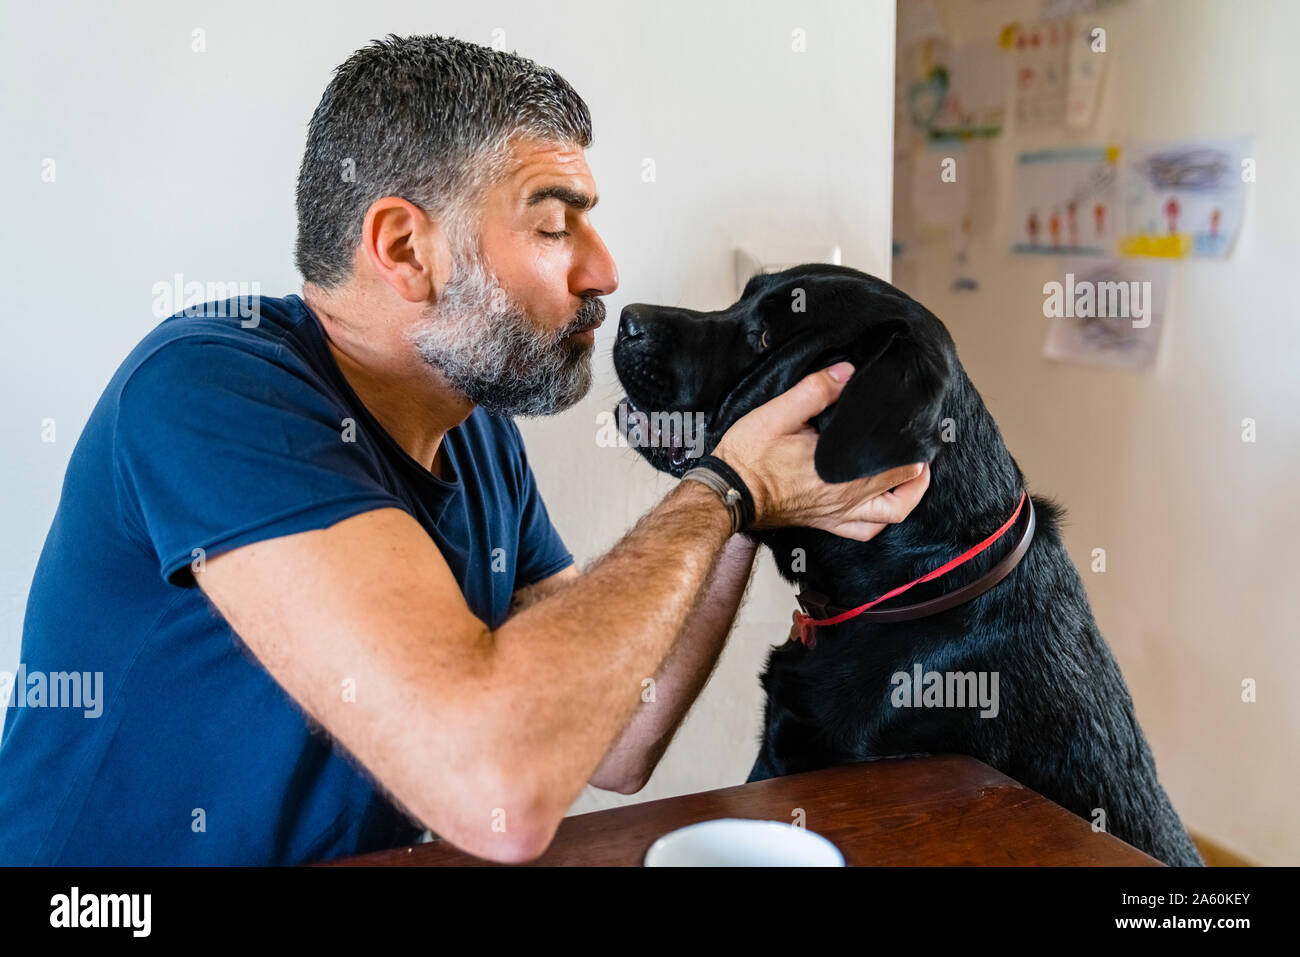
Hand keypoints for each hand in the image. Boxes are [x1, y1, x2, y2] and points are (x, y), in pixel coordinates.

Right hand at [711, 362, 930, 541]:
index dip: (910, 439)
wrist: (726, 494)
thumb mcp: (778, 413)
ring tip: (915, 474)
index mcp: (839, 468)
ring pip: (893, 512)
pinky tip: (883, 504)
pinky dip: (883, 519)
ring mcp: (838, 513)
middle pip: (902, 482)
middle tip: (919, 440)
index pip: (894, 457)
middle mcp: (846, 496)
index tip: (915, 422)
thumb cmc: (748, 457)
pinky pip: (866, 531)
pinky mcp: (826, 523)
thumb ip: (815, 391)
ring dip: (910, 494)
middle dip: (917, 462)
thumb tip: (846, 372)